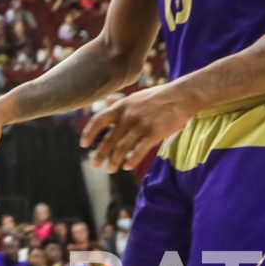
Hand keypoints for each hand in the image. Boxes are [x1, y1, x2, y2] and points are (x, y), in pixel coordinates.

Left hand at [79, 85, 197, 173]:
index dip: (89, 133)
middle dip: (100, 153)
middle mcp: (128, 116)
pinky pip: (139, 150)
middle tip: (95, 164)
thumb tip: (107, 102)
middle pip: (109, 138)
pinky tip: (127, 166)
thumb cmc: (158, 98)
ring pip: (122, 147)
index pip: (99, 120)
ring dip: (115, 160)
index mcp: (121, 107)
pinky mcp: (154, 133)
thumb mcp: (135, 97)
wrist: (180, 96)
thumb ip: (121, 104)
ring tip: (111, 169)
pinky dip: (132, 160)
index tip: (84, 144)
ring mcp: (141, 125)